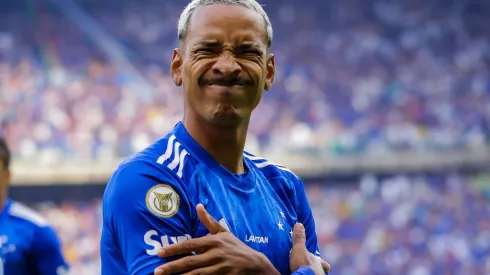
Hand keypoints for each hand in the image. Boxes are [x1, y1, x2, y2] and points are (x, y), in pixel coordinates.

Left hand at [154, 204, 278, 274]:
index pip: (190, 245)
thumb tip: (198, 205)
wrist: (255, 265)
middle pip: (190, 262)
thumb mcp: (224, 233)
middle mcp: (216, 254)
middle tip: (157, 270)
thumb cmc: (236, 247)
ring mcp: (220, 268)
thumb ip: (208, 221)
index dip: (174, 249)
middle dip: (172, 266)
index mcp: (214, 241)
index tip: (160, 252)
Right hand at [290, 223, 330, 274]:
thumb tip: (299, 223)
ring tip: (308, 273)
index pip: (322, 262)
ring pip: (317, 274)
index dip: (323, 263)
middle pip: (320, 270)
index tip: (328, 265)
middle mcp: (319, 270)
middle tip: (314, 270)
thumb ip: (299, 239)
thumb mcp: (299, 249)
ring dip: (313, 274)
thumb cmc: (303, 263)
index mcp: (317, 261)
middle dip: (317, 269)